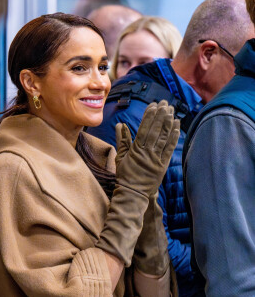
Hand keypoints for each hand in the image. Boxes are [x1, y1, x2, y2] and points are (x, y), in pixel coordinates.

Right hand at [96, 100, 179, 266]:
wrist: (133, 194)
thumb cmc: (125, 175)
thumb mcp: (120, 157)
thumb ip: (122, 140)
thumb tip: (119, 124)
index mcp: (136, 150)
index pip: (143, 129)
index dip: (149, 117)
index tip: (153, 105)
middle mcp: (147, 153)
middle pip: (155, 131)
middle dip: (160, 115)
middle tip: (164, 103)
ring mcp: (157, 159)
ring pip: (164, 138)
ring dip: (168, 123)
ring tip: (171, 110)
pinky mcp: (164, 165)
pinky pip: (170, 149)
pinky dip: (174, 137)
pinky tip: (177, 126)